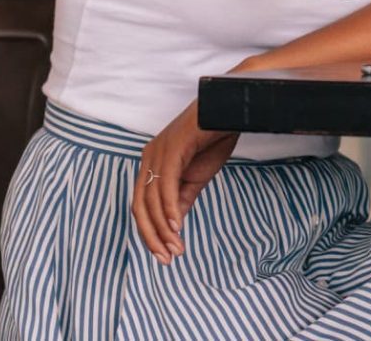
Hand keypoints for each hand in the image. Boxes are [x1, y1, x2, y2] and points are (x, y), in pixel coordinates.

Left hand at [132, 101, 238, 261]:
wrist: (230, 109)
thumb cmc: (214, 138)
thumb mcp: (196, 177)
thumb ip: (182, 199)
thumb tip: (173, 226)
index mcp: (152, 164)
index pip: (142, 206)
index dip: (151, 233)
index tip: (165, 255)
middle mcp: (148, 159)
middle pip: (140, 207)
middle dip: (151, 237)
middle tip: (166, 260)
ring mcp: (157, 153)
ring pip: (151, 200)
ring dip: (163, 229)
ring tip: (176, 248)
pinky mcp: (171, 149)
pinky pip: (165, 186)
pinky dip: (169, 209)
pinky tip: (177, 226)